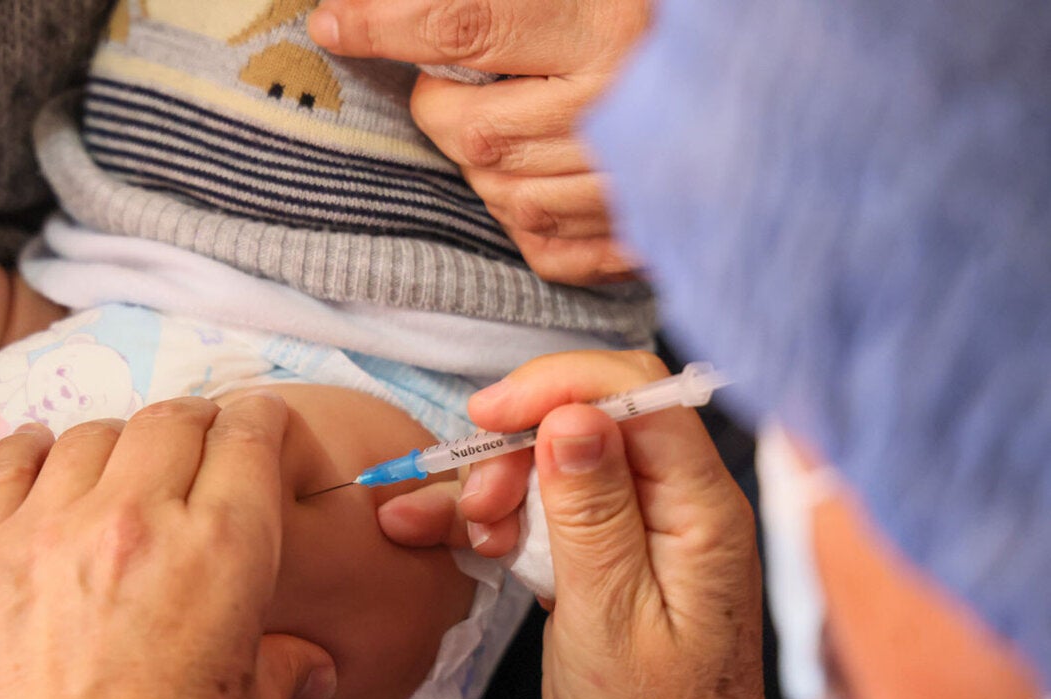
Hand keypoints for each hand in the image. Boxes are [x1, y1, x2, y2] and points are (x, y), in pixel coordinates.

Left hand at [0, 404, 335, 698]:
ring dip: (118, 447)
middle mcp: (140, 516)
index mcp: (226, 545)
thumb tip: (313, 663)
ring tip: (117, 476)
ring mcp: (51, 528)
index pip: (250, 429)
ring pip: (94, 433)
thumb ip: (286, 663)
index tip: (256, 435)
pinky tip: (44, 466)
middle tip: (192, 456)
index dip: (260, 424)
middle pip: (174, 418)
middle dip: (195, 429)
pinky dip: (35, 455)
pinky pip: (9, 462)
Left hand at [309, 0, 649, 283]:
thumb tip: (433, 17)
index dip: (387, 22)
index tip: (333, 21)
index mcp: (616, 24)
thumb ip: (512, 5)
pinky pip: (543, 244)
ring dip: (479, 162)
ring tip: (510, 125)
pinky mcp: (641, 241)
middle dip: (438, 107)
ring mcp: (634, 186)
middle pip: (471, 129)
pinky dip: (523, 214)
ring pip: (498, 193)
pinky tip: (544, 175)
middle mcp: (624, 108)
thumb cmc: (680, 24)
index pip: (468, 23)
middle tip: (452, 83)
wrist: (797, 90)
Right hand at [488, 353, 789, 698]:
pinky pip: (543, 511)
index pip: (638, 398)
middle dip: (519, 445)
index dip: (560, 388)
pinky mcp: (600, 560)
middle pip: (588, 422)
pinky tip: (446, 534)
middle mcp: (675, 506)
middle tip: (478, 505)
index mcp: (702, 509)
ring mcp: (636, 532)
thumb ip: (592, 513)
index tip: (489, 415)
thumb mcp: (611, 619)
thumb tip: (573, 415)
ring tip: (471, 536)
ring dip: (499, 484)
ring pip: (554, 463)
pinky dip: (494, 518)